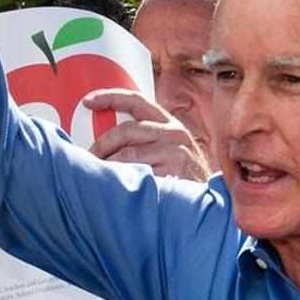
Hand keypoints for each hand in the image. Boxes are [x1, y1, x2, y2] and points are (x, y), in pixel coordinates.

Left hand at [85, 89, 209, 181]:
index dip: (110, 97)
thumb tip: (106, 141)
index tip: (88, 101)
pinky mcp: (173, 170)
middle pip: (126, 130)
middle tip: (89, 157)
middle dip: (102, 144)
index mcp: (169, 124)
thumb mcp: (170, 151)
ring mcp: (175, 151)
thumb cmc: (183, 178)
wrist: (211, 203)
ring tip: (98, 176)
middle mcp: (174, 132)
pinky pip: (136, 174)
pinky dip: (121, 180)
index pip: (137, 100)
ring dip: (107, 165)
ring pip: (127, 154)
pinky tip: (117, 187)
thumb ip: (147, 141)